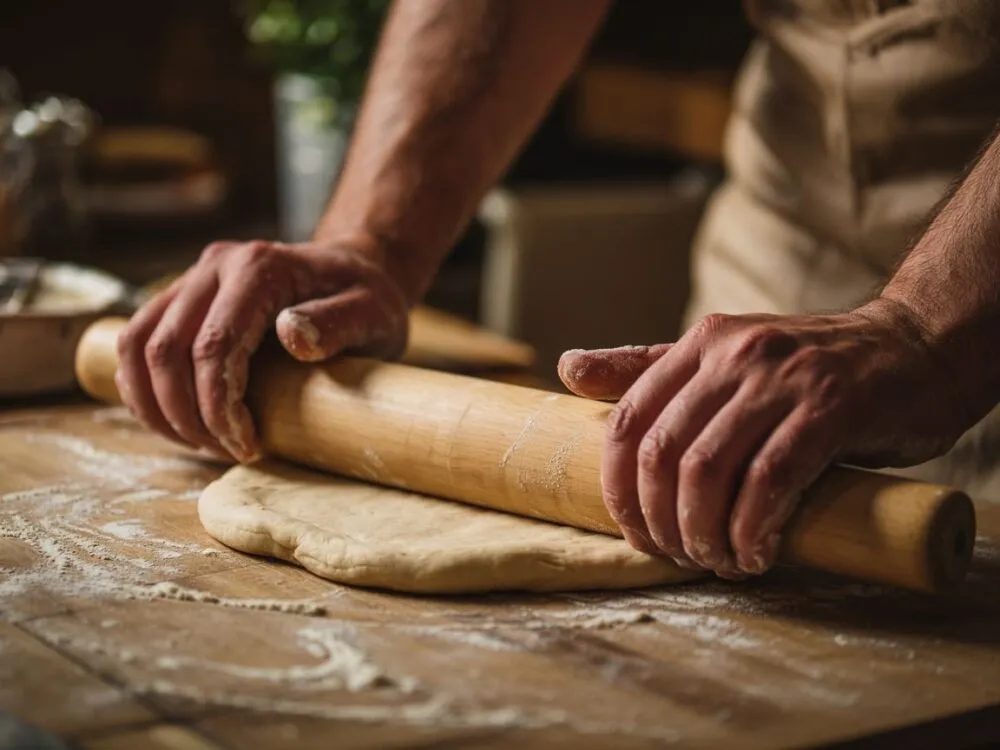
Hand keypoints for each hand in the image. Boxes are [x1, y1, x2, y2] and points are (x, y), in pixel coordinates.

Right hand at [116, 238, 409, 461]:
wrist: (354, 267)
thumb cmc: (368, 296)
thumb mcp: (374, 310)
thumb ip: (338, 321)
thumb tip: (292, 335)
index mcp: (259, 267)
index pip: (214, 345)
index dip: (218, 405)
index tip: (246, 446)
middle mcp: (216, 265)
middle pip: (165, 349)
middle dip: (187, 415)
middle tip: (228, 451)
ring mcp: (193, 278)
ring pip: (138, 346)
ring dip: (157, 407)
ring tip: (202, 444)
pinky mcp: (182, 297)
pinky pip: (136, 342)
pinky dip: (142, 389)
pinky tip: (176, 423)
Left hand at [557, 299, 969, 577]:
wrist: (913, 350)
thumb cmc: (810, 371)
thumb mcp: (725, 359)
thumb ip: (650, 369)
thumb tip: (568, 369)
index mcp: (700, 344)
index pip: (628, 422)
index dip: (619, 489)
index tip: (633, 533)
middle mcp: (733, 354)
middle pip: (661, 453)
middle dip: (658, 521)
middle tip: (677, 556)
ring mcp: (782, 378)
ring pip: (708, 470)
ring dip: (702, 532)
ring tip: (716, 561)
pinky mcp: (831, 407)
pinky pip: (770, 479)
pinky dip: (752, 528)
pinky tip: (754, 554)